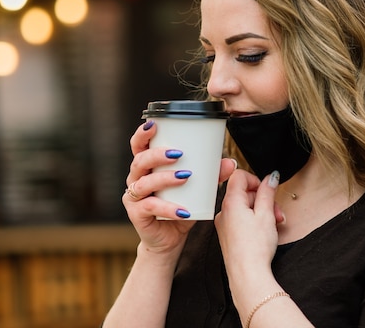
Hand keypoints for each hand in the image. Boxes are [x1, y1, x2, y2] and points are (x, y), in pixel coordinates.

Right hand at [124, 120, 236, 255]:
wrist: (169, 239)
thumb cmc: (179, 207)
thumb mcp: (196, 189)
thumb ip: (210, 175)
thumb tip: (230, 163)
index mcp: (146, 166)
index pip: (139, 145)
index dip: (142, 134)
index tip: (154, 124)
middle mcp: (136, 178)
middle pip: (139, 160)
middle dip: (157, 154)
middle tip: (178, 153)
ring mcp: (134, 197)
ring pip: (144, 182)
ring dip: (165, 178)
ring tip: (185, 176)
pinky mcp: (136, 214)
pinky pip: (150, 207)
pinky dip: (168, 208)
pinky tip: (183, 210)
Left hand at [215, 170, 283, 284]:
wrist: (247, 275)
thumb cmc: (254, 248)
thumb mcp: (266, 214)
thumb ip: (267, 192)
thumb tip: (270, 178)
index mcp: (231, 202)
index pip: (239, 176)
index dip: (255, 179)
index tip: (267, 189)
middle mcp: (224, 211)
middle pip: (244, 192)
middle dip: (262, 199)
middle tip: (275, 211)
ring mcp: (224, 224)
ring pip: (244, 207)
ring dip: (261, 211)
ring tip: (273, 223)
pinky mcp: (228, 235)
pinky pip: (240, 219)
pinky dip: (253, 221)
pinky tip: (264, 231)